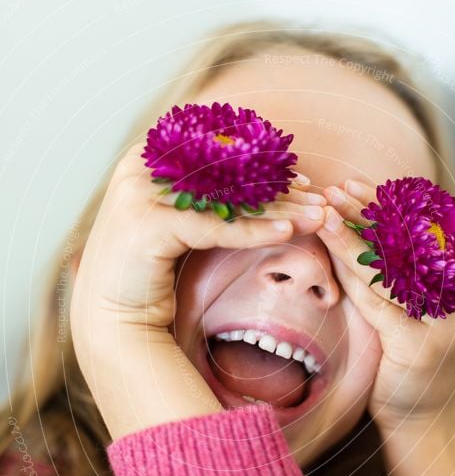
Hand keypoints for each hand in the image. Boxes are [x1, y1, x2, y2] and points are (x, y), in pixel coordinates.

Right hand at [69, 143, 324, 438]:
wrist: (113, 321)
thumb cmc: (151, 275)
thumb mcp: (179, 225)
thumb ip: (204, 199)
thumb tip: (259, 183)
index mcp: (148, 161)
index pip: (218, 155)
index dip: (264, 166)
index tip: (303, 182)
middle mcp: (140, 169)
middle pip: (225, 174)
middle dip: (278, 188)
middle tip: (320, 199)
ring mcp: (139, 194)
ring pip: (224, 198)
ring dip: (276, 208)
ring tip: (316, 216)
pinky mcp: (146, 224)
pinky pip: (213, 226)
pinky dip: (252, 231)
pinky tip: (288, 234)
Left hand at [316, 178, 454, 431]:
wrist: (419, 418)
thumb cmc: (406, 359)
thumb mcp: (408, 309)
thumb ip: (396, 273)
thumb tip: (358, 224)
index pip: (425, 228)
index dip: (389, 202)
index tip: (354, 184)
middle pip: (410, 239)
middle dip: (369, 210)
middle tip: (334, 189)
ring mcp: (445, 321)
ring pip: (393, 267)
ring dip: (354, 235)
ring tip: (324, 212)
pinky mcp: (420, 344)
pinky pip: (380, 301)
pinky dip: (353, 274)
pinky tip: (331, 254)